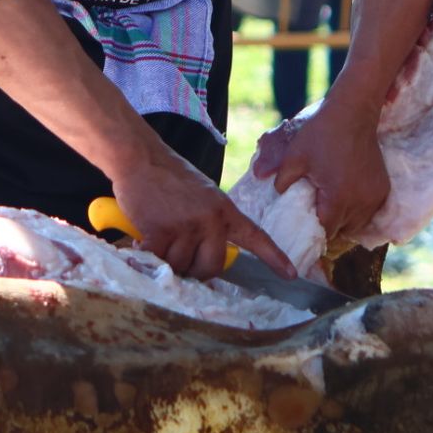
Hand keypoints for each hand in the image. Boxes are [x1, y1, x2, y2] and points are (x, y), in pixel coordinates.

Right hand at [111, 150, 295, 281]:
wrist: (141, 158)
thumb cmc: (169, 177)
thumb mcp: (203, 195)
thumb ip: (211, 222)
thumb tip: (205, 258)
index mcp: (225, 209)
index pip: (255, 236)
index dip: (274, 257)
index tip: (291, 274)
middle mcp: (211, 218)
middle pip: (211, 267)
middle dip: (195, 270)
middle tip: (180, 256)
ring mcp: (187, 225)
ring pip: (182, 266)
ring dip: (168, 260)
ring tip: (159, 237)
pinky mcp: (162, 231)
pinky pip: (159, 260)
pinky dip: (148, 255)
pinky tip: (143, 241)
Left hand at [252, 97, 388, 239]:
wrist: (353, 112)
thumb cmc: (322, 134)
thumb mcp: (294, 157)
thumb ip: (282, 181)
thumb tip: (275, 196)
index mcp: (338, 198)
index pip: (326, 231)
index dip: (313, 231)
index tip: (304, 226)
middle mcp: (361, 201)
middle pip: (342, 230)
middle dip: (328, 226)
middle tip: (315, 214)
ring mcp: (375, 196)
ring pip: (357, 224)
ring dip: (344, 220)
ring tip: (330, 207)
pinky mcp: (383, 188)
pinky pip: (369, 211)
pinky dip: (358, 210)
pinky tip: (346, 197)